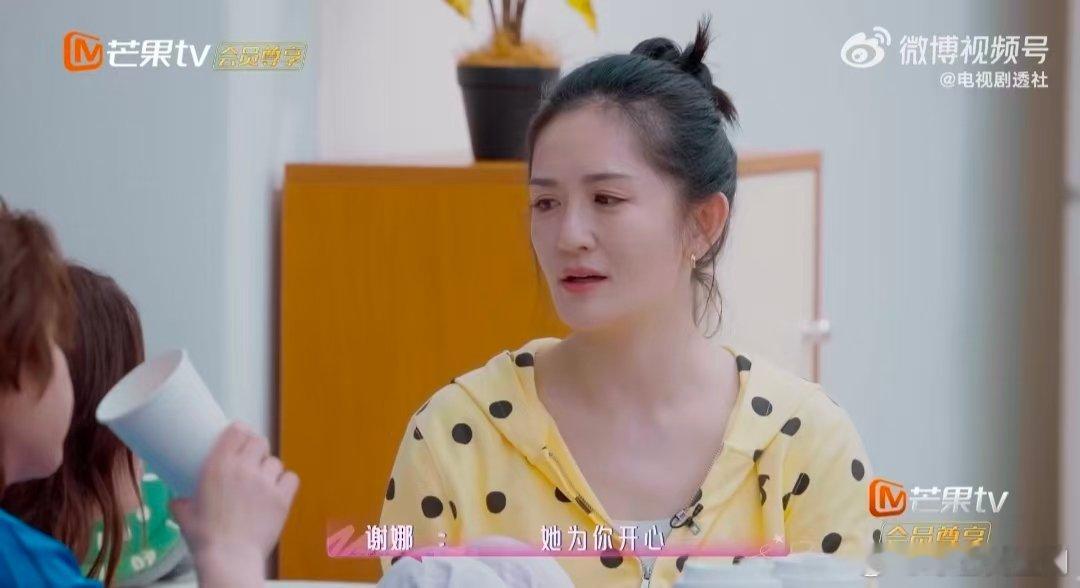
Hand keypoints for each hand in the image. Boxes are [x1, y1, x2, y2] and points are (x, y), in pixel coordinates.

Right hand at [169, 422, 299, 586]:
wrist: (229, 556)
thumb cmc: (205, 538)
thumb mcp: (184, 515)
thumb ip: (181, 501)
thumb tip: (177, 500)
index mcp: (219, 465)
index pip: (238, 430)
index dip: (241, 432)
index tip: (240, 438)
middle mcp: (244, 468)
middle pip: (259, 441)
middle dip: (256, 449)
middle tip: (251, 461)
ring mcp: (265, 482)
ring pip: (275, 461)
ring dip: (269, 469)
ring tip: (262, 482)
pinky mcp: (282, 497)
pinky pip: (291, 478)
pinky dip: (286, 482)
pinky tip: (278, 491)